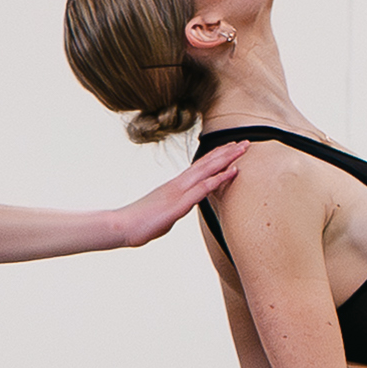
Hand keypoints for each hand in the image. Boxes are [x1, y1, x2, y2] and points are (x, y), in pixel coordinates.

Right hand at [115, 146, 251, 246]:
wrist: (121, 226)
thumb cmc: (139, 222)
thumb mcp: (162, 213)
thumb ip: (174, 208)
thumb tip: (179, 209)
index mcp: (174, 185)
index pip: (199, 166)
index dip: (216, 156)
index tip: (230, 147)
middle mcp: (178, 184)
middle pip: (206, 163)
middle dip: (227, 152)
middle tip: (245, 142)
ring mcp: (179, 192)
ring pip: (207, 170)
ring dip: (227, 158)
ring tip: (243, 148)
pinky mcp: (179, 204)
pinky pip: (203, 189)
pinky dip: (220, 178)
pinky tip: (233, 171)